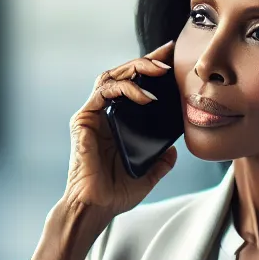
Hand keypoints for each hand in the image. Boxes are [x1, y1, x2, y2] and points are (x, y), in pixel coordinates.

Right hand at [29, 41, 179, 259]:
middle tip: (168, 52)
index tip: (171, 58)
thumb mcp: (148, 175)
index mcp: (118, 122)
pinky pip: (104, 93)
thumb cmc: (115, 194)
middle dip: (146, 60)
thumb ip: (161, 161)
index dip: (150, 69)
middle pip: (123, 75)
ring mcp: (93, 115)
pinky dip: (127, 90)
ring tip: (160, 70)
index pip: (133, 87)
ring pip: (112, 76)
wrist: (96, 208)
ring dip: (137, 68)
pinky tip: (147, 97)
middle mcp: (103, 114)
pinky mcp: (84, 119)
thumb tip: (174, 150)